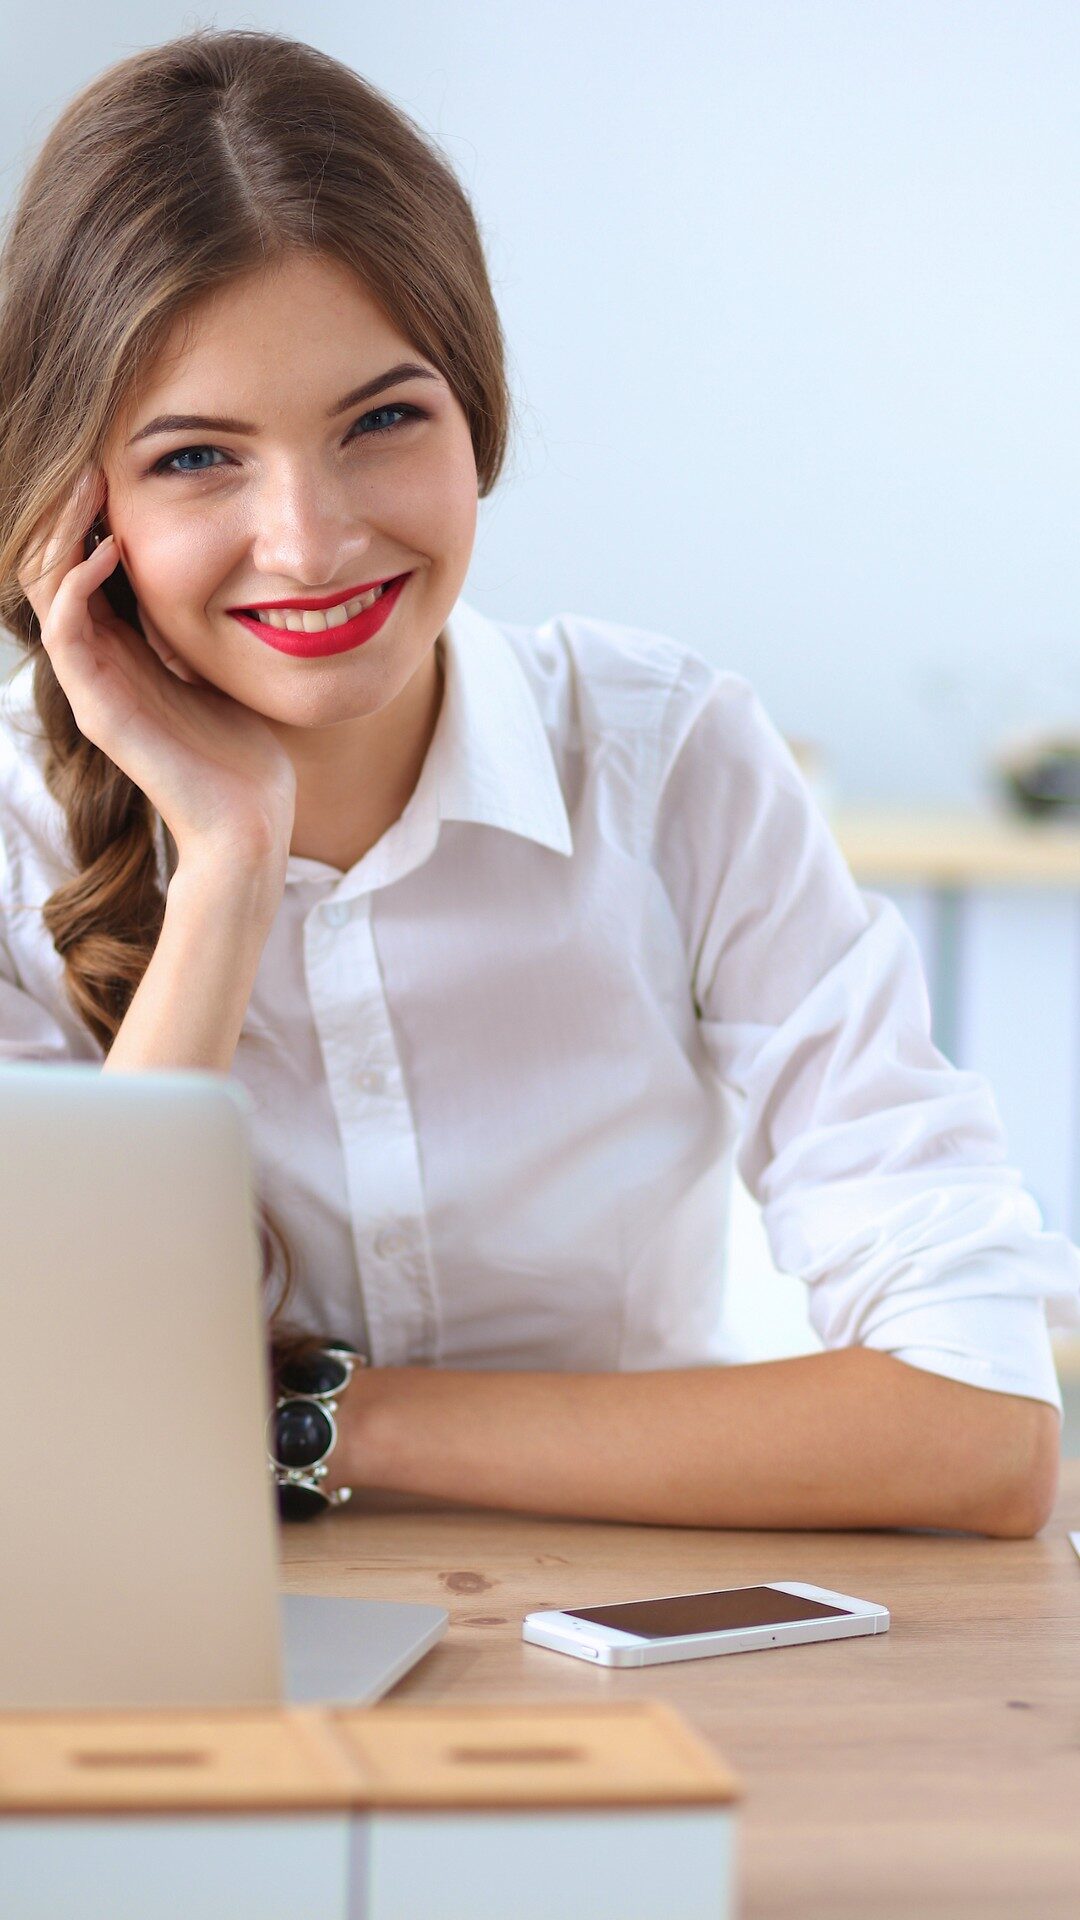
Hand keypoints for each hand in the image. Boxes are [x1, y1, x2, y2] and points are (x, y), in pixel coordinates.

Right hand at [17, 467, 297, 870]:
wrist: (251, 817)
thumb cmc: (245, 744)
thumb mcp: (222, 658)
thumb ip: (206, 615)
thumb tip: (233, 558)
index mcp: (120, 647)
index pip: (77, 562)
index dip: (86, 512)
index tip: (112, 462)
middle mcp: (95, 661)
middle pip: (49, 565)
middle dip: (65, 509)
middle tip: (89, 458)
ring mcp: (91, 684)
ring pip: (44, 589)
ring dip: (61, 532)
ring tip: (87, 484)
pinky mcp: (99, 708)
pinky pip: (66, 630)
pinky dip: (78, 583)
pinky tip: (108, 548)